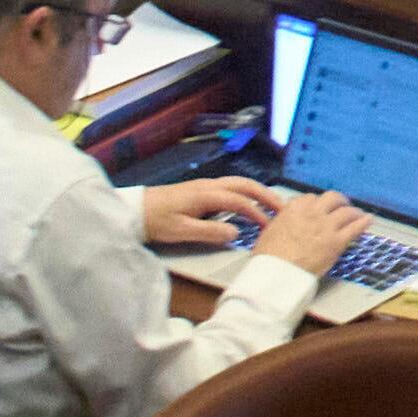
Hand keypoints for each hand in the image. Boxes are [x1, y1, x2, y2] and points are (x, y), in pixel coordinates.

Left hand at [135, 180, 273, 252]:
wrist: (134, 210)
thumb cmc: (156, 221)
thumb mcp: (181, 231)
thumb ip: (209, 232)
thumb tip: (236, 233)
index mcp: (206, 194)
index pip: (239, 201)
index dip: (257, 213)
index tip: (270, 226)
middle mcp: (208, 185)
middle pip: (244, 184)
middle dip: (266, 194)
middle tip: (283, 208)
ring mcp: (204, 186)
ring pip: (238, 183)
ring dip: (257, 192)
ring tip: (272, 204)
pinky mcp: (199, 190)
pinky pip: (230, 188)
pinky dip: (246, 193)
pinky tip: (248, 203)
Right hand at [246, 191, 372, 284]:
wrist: (277, 272)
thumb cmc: (269, 257)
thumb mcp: (270, 231)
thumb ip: (282, 222)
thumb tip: (284, 221)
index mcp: (294, 209)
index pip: (310, 198)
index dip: (317, 203)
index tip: (319, 208)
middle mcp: (313, 213)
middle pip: (332, 198)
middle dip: (338, 201)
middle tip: (341, 206)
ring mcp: (327, 226)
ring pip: (347, 211)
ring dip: (353, 211)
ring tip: (357, 214)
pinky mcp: (337, 241)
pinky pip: (355, 227)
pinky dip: (363, 222)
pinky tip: (368, 220)